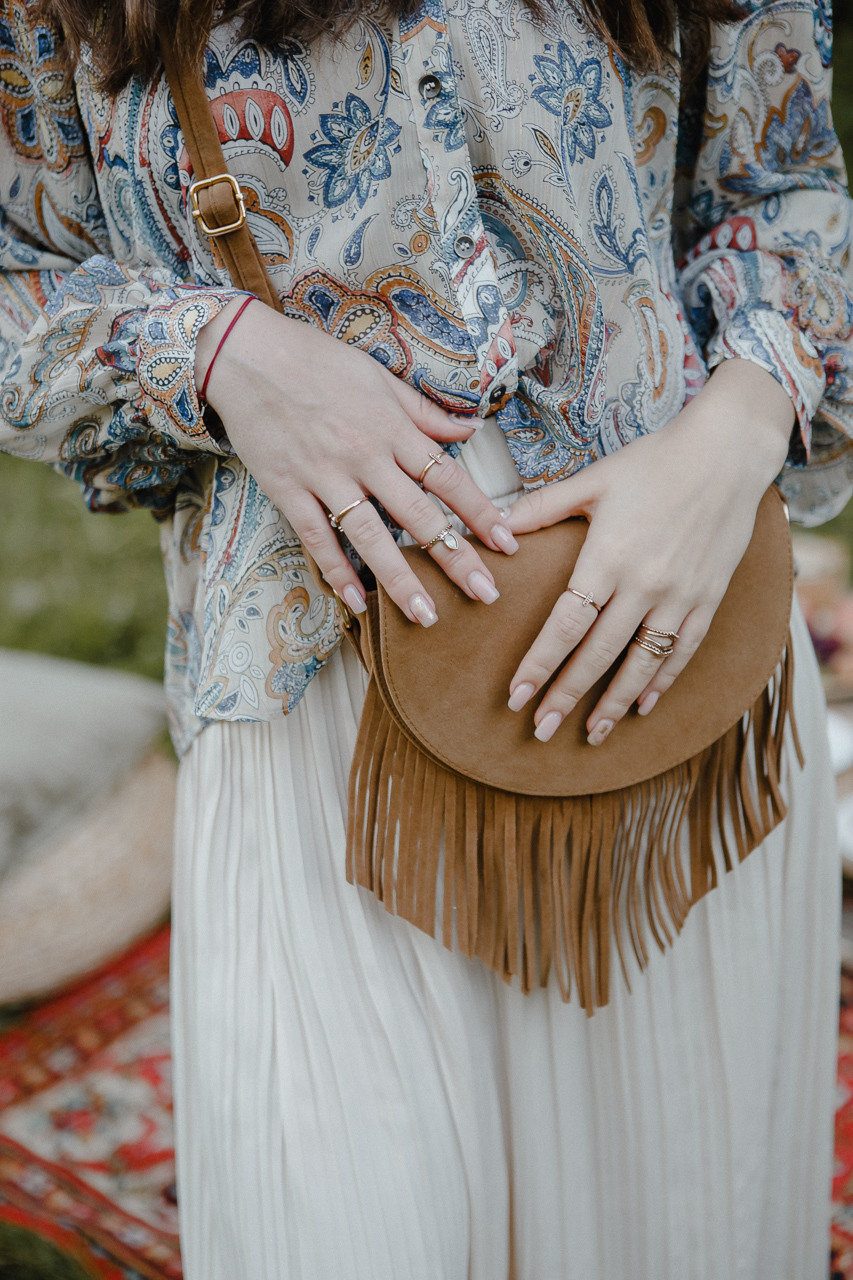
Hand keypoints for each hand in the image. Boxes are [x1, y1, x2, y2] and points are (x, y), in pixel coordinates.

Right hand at [196, 297, 517, 623]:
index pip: (447, 476)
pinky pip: (318, 539)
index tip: (506, 543)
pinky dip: (337, 572)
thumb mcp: (380, 378)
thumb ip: (426, 412)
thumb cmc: (318, 362)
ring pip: (371, 536)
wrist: (248, 356)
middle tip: (485, 593)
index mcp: (392, 427)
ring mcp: (325, 475)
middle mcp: (365, 455)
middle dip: (455, 557)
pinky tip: (358, 602)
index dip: (479, 512)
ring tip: (427, 615)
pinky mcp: (288, 490)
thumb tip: (473, 428)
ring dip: (401, 579)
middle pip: (419, 515)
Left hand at [505, 359, 794, 743]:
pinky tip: (642, 705)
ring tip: (591, 732)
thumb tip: (496, 527)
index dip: (540, 664)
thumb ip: (543, 508)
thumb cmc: (655, 461)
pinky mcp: (708, 598)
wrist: (728, 452)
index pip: (565, 625)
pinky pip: (683, 650)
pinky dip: (662, 681)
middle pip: (597, 654)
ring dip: (614, 702)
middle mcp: (644, 584)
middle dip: (566, 696)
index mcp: (607, 557)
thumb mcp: (593, 480)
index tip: (517, 697)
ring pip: (641, 662)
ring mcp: (680, 595)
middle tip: (541, 730)